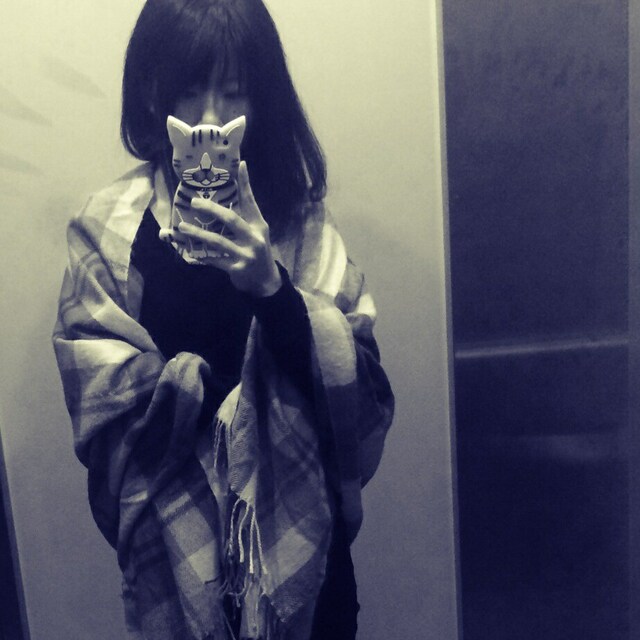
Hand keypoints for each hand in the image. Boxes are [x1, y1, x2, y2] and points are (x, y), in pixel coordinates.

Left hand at [177, 161, 281, 296]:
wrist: (266, 282)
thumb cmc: (257, 252)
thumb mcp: (256, 234)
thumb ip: (243, 219)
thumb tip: (222, 202)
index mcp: (258, 225)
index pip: (251, 201)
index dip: (246, 183)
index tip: (240, 164)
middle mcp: (254, 238)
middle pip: (231, 219)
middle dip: (211, 209)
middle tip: (194, 202)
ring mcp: (246, 254)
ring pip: (218, 241)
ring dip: (198, 234)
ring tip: (182, 227)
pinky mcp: (237, 269)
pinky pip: (214, 261)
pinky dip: (201, 257)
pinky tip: (189, 254)